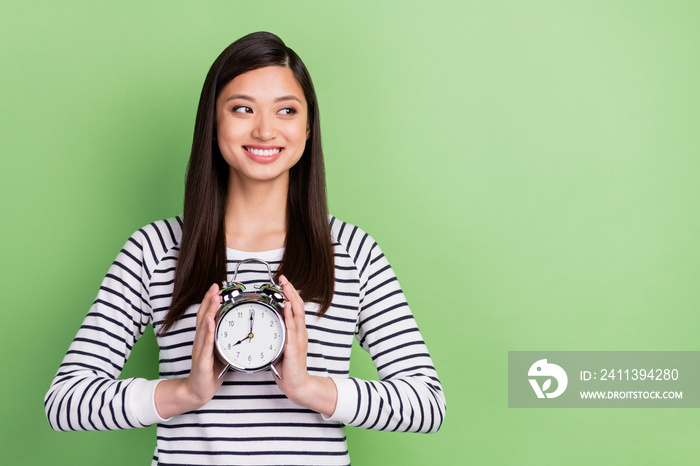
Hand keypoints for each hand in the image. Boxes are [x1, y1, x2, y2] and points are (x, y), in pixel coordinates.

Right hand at [155, 283, 225, 417]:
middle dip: (209, 300)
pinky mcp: (202, 360)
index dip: (210, 301)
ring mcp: (199, 350)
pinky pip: (205, 344)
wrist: (197, 390)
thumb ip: (225, 340)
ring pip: (204, 327)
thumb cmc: (209, 372)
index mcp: (205, 339)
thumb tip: (240, 331)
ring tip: (214, 298)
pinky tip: (210, 322)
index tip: (216, 289)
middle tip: (215, 287)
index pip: (207, 316)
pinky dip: (208, 332)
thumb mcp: (220, 352)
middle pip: (203, 316)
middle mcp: (200, 341)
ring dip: (209, 311)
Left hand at [272, 276, 336, 416]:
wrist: (297, 385)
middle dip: (291, 291)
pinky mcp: (294, 347)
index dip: (290, 294)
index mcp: (296, 333)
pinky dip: (290, 315)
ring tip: (286, 286)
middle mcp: (300, 333)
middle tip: (283, 278)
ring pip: (297, 313)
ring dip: (291, 298)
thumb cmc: (288, 369)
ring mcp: (299, 339)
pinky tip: (287, 306)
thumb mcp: (280, 348)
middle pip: (298, 306)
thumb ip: (277, 336)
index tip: (283, 283)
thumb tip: (267, 326)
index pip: (295, 308)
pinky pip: (292, 327)